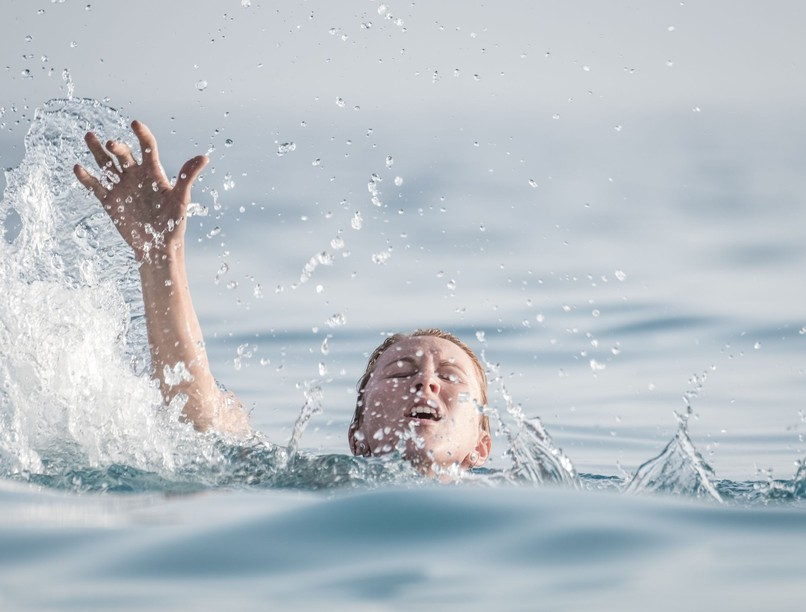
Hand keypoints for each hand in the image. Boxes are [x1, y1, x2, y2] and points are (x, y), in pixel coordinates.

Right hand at [74, 120, 207, 261]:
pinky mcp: (109, 201)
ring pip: (106, 164)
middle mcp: (135, 175)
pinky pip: (95, 187)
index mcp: (153, 172)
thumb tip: (204, 157)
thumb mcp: (181, 200)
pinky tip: (78, 168)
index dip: (142, 134)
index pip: (147, 147)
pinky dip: (87, 178)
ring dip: (97, 151)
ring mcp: (121, 187)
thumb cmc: (174, 223)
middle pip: (123, 154)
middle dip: (118, 147)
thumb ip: (187, 178)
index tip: (135, 123)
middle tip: (112, 143)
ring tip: (89, 136)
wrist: (158, 246)